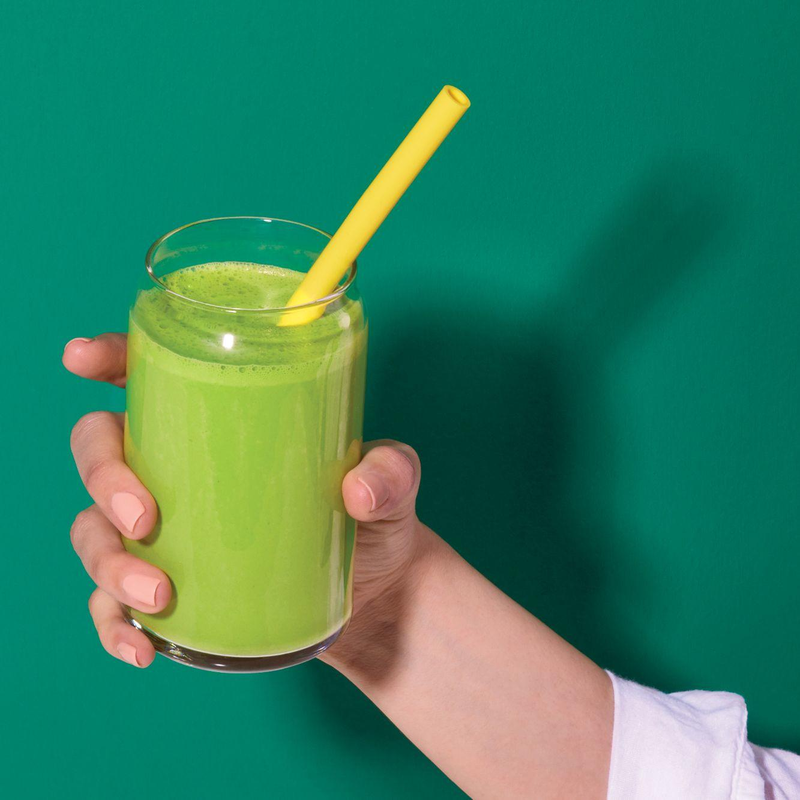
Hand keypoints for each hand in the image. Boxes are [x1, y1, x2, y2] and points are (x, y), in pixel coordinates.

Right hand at [63, 334, 425, 669]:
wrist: (377, 599)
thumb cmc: (374, 523)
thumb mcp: (395, 485)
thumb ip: (392, 471)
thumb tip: (358, 490)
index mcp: (222, 422)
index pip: (149, 378)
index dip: (107, 360)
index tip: (83, 359)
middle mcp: (180, 469)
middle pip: (101, 451)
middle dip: (103, 479)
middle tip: (147, 518)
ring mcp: (168, 532)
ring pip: (95, 530)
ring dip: (107, 563)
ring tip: (159, 595)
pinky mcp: (169, 588)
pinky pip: (112, 603)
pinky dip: (112, 624)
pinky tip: (140, 646)